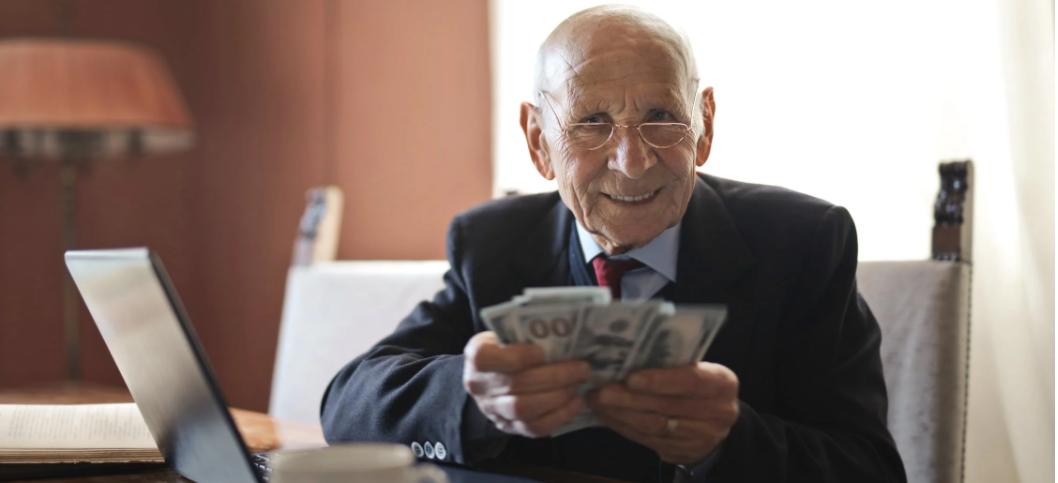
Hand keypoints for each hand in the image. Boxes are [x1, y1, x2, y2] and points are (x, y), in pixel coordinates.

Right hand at [463, 331, 589, 437]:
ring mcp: (493, 410)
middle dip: (554, 377)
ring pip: (525, 409)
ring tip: (578, 384)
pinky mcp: (509, 427)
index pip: (489, 358)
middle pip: (516, 384)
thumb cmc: (505, 348)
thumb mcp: (506, 334)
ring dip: (557, 396)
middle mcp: (479, 386)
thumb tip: (561, 331)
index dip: (518, 356)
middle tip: (581, 368)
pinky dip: (558, 416)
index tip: (543, 351)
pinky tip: (575, 403)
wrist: (490, 377)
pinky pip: (534, 428)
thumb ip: (525, 334)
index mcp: (477, 356)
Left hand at [587, 362, 738, 465]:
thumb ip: (673, 363)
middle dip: (630, 399)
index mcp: (722, 383)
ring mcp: (701, 437)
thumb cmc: (698, 384)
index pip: (691, 381)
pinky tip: (606, 415)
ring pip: (654, 426)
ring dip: (621, 414)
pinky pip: (646, 439)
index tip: (631, 378)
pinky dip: (623, 426)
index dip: (660, 380)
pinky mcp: (682, 452)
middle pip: (667, 406)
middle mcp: (718, 412)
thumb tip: (627, 354)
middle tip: (602, 390)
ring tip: (597, 401)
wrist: (714, 422)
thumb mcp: (698, 369)